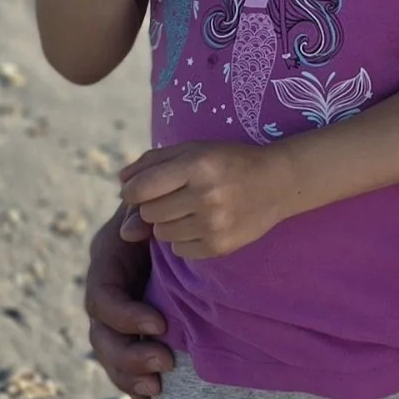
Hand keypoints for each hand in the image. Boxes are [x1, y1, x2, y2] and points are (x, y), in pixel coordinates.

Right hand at [83, 206, 170, 398]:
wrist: (182, 208)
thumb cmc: (168, 202)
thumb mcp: (154, 200)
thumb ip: (142, 211)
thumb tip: (133, 228)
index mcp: (105, 262)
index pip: (102, 298)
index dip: (126, 316)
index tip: (159, 325)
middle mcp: (105, 291)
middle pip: (102, 335)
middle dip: (129, 356)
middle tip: (166, 364)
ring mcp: (115, 312)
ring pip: (110, 353)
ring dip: (130, 375)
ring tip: (159, 388)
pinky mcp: (130, 327)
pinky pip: (123, 361)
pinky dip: (132, 384)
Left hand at [119, 140, 294, 259]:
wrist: (278, 182)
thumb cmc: (230, 160)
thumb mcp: (195, 149)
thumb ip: (154, 161)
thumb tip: (120, 181)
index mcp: (198, 165)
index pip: (140, 189)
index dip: (133, 190)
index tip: (142, 188)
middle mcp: (205, 195)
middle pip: (149, 213)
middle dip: (154, 206)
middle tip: (176, 195)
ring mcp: (213, 224)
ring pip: (161, 233)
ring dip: (169, 223)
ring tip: (193, 208)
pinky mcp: (219, 246)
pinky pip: (178, 250)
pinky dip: (184, 239)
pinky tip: (204, 223)